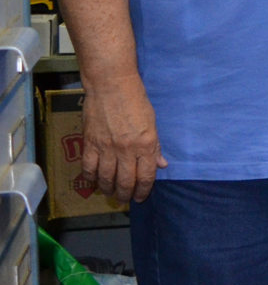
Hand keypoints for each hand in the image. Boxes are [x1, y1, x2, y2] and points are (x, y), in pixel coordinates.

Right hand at [79, 72, 165, 202]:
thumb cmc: (136, 100)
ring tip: (111, 193)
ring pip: (106, 178)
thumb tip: (161, 165)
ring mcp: (106, 148)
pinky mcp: (90, 143)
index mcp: (145, 144)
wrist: (111, 86)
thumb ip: (155, 146)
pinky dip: (91, 178)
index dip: (144, 190)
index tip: (141, 197)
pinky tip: (94, 182)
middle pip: (125, 181)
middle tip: (125, 199)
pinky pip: (88, 168)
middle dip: (126, 194)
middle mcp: (126, 150)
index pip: (146, 176)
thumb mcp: (152, 122)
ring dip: (108, 189)